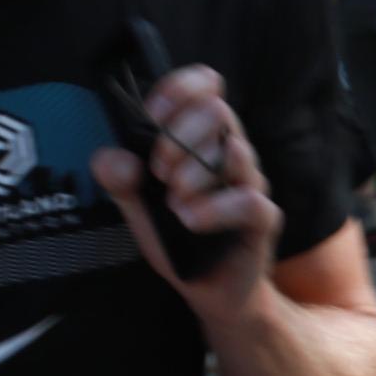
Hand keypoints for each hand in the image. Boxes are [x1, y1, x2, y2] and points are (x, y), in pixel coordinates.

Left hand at [93, 64, 281, 322]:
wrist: (209, 289)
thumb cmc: (178, 239)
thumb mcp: (138, 208)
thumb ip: (120, 180)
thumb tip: (111, 158)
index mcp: (204, 138)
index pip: (207, 86)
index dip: (180, 88)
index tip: (152, 116)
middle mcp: (231, 152)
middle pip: (217, 111)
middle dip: (178, 138)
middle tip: (159, 174)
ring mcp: (250, 183)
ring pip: (234, 150)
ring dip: (193, 174)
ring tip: (174, 204)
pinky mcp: (263, 218)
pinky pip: (249, 200)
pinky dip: (214, 209)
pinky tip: (189, 221)